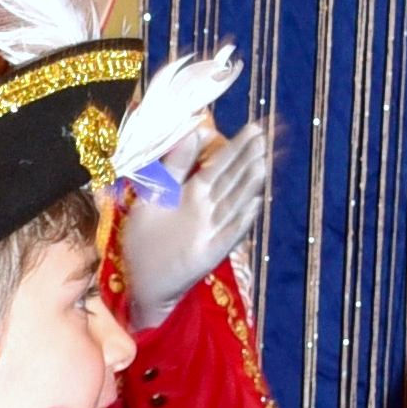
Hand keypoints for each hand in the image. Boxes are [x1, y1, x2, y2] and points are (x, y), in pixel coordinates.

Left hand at [121, 118, 274, 327]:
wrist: (142, 279)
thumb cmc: (147, 237)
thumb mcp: (156, 194)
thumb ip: (173, 166)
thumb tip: (192, 132)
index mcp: (192, 193)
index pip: (218, 165)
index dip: (234, 147)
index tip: (252, 128)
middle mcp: (207, 209)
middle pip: (231, 179)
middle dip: (246, 158)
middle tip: (263, 134)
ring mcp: (211, 230)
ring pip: (234, 202)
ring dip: (248, 183)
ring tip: (263, 162)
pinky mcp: (210, 252)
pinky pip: (229, 234)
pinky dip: (242, 220)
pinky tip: (256, 204)